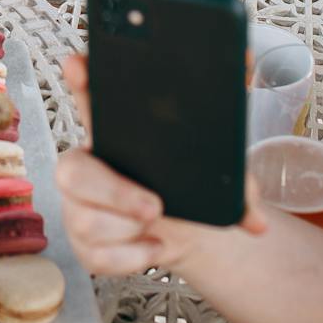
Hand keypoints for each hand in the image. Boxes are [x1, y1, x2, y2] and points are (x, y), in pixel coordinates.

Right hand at [54, 53, 262, 275]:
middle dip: (114, 192)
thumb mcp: (213, 164)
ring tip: (157, 229)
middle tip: (154, 206)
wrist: (187, 234)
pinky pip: (95, 255)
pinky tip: (152, 247)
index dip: (79, 80)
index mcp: (114, 134)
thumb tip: (251, 136)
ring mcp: (79, 206)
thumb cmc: (188, 186)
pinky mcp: (84, 243)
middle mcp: (88, 166)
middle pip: (71, 171)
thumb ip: (233, 153)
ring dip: (128, 231)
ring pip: (85, 219)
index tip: (77, 64)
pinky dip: (130, 258)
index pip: (89, 97)